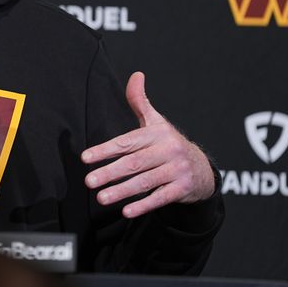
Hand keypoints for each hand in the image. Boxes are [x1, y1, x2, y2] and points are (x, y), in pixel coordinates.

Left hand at [81, 72, 214, 217]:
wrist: (202, 168)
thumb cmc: (169, 144)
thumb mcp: (157, 122)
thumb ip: (140, 102)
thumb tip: (136, 75)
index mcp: (157, 133)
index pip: (126, 142)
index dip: (105, 149)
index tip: (85, 157)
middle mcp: (168, 150)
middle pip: (134, 162)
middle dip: (110, 172)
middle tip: (89, 181)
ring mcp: (176, 170)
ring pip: (145, 181)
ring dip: (122, 191)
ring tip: (101, 197)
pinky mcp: (182, 189)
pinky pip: (160, 197)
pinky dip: (143, 205)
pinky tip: (126, 211)